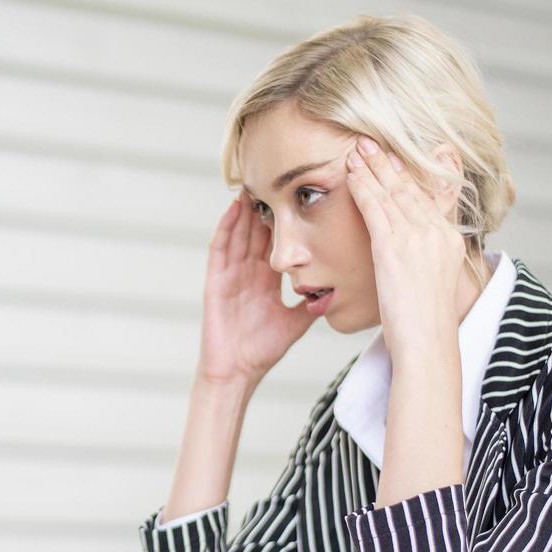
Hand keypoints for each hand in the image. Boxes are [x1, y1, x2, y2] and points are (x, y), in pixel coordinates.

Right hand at [195, 191, 318, 386]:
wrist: (237, 372)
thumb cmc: (261, 351)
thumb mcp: (295, 323)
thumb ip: (311, 305)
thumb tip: (336, 291)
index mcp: (265, 281)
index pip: (276, 244)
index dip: (284, 222)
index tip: (298, 200)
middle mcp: (247, 273)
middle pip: (256, 232)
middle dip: (264, 208)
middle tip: (275, 179)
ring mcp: (230, 275)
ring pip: (238, 234)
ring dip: (245, 210)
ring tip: (255, 184)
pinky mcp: (215, 281)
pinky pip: (220, 248)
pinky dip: (226, 227)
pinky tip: (234, 208)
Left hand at [344, 136, 465, 361]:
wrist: (426, 341)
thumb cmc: (424, 323)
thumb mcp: (432, 284)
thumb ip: (425, 262)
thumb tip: (411, 262)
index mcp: (449, 240)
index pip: (427, 199)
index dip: (408, 176)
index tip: (395, 157)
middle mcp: (436, 233)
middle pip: (410, 189)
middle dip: (388, 164)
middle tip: (371, 143)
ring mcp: (417, 238)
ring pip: (391, 193)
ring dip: (371, 168)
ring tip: (356, 150)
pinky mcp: (394, 246)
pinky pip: (375, 208)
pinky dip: (362, 186)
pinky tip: (350, 172)